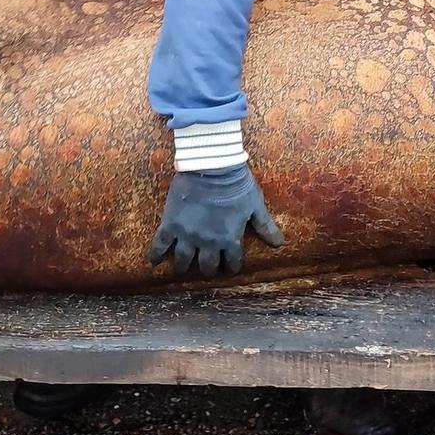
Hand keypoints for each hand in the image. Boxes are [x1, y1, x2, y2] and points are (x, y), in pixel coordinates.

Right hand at [146, 166, 284, 277]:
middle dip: (208, 269)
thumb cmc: (237, 184)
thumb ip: (265, 226)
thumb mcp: (255, 205)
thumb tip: (280, 244)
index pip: (232, 262)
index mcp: (229, 239)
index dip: (231, 266)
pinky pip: (160, 245)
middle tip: (206, 268)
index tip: (229, 267)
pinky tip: (154, 261)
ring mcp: (187, 235)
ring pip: (183, 260)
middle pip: (207, 266)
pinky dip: (156, 255)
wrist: (211, 165)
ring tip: (182, 268)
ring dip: (183, 266)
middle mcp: (208, 242)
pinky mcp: (170, 224)